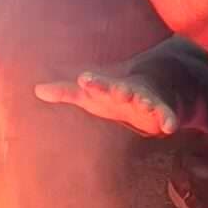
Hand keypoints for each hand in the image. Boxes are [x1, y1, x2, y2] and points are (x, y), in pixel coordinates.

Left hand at [33, 70, 175, 136]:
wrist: (152, 87)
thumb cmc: (112, 95)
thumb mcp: (89, 95)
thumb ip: (65, 92)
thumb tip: (36, 89)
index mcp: (109, 88)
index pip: (98, 84)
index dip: (93, 82)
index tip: (84, 79)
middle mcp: (128, 91)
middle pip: (124, 90)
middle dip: (121, 90)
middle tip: (120, 90)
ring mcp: (146, 100)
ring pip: (147, 101)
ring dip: (147, 102)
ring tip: (147, 103)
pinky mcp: (162, 112)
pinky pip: (167, 117)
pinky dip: (169, 120)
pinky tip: (171, 127)